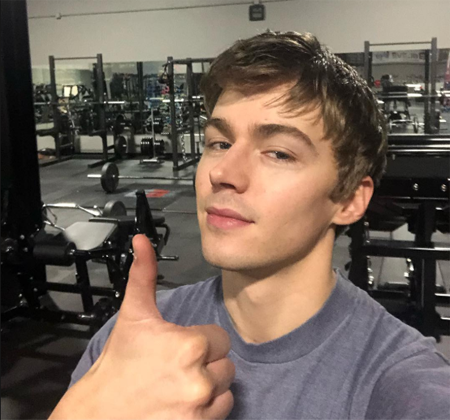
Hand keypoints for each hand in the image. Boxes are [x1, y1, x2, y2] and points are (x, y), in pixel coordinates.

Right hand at [49, 234, 234, 419]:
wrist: (98, 415)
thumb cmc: (118, 364)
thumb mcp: (133, 316)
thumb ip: (144, 275)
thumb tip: (142, 240)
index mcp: (190, 345)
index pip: (220, 339)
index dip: (201, 342)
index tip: (180, 348)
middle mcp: (200, 379)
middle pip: (226, 364)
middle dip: (207, 364)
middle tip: (178, 368)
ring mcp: (200, 409)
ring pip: (226, 388)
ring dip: (210, 387)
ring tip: (180, 386)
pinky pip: (222, 412)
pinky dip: (208, 410)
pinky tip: (184, 405)